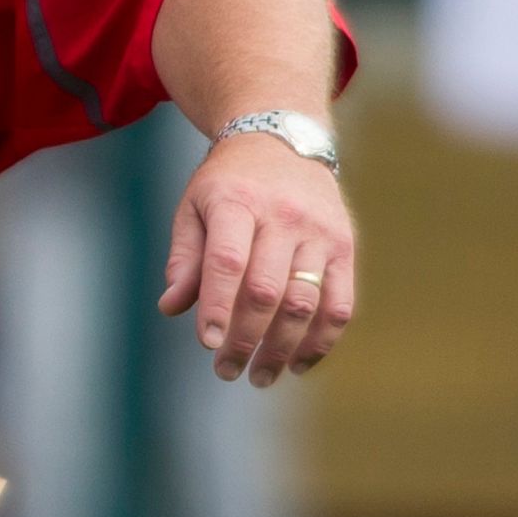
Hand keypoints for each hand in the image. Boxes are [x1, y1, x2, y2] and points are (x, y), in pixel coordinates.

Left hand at [159, 129, 358, 386]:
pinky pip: (340, 302)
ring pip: (306, 302)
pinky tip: (300, 363)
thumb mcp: (194, 206)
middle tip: (227, 371)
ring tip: (260, 376)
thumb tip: (171, 307)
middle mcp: (284, 218)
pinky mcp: (346, 246)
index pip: (228, 262)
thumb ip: (185, 258)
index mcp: (237, 203)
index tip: (207, 343)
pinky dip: (322, 339)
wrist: (283, 140)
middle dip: (246, 338)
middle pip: (267, 290)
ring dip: (283, 348)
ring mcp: (320, 233)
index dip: (218, 306)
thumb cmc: (227, 182)